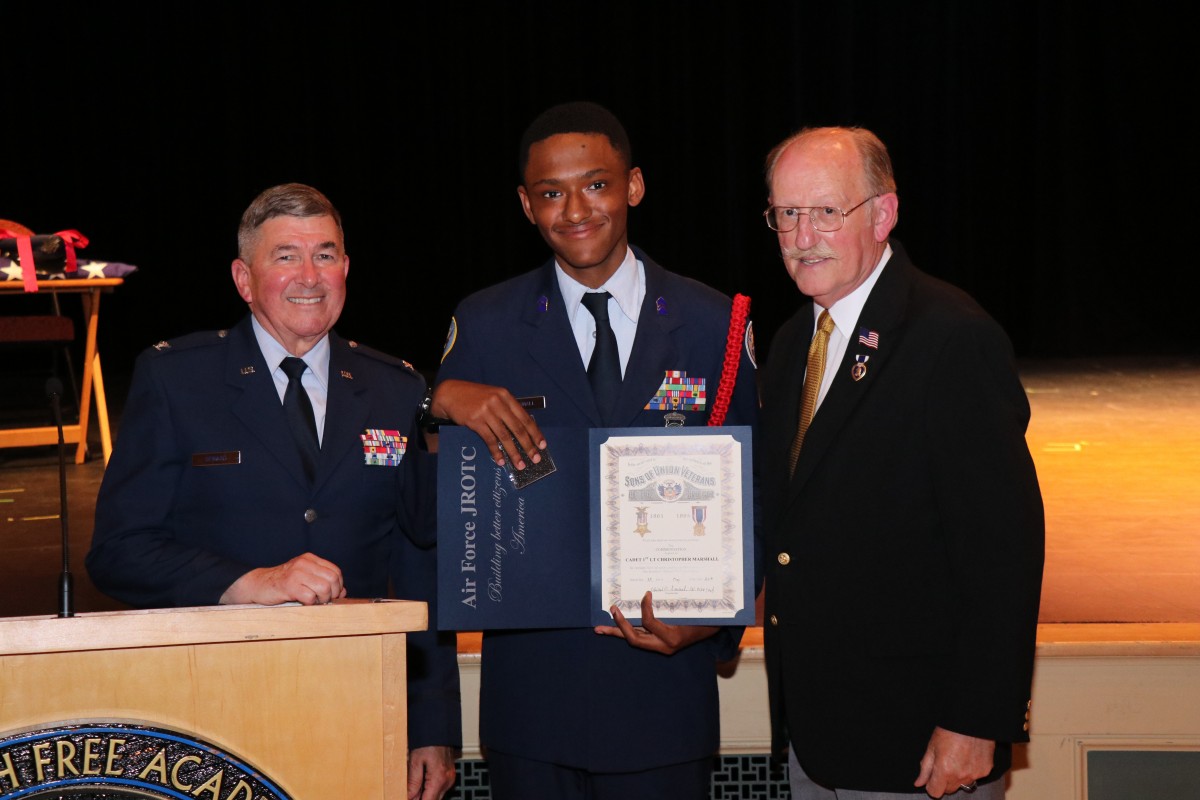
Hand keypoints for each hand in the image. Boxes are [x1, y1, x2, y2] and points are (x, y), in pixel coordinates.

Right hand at [219, 553, 346, 605]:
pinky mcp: (289, 585)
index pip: (335, 571)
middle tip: (322, 600)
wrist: (258, 585)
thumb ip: (323, 582)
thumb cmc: (283, 584)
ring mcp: (296, 573)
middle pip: (333, 579)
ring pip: (324, 588)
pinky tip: (302, 602)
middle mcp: (304, 563)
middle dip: (332, 594)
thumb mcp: (305, 579)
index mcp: (310, 559)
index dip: (338, 586)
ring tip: (313, 601)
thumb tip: (343, 592)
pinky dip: (309, 603)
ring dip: (321, 599)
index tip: (332, 595)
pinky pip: (310, 596)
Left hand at [407, 745, 456, 799]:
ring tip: (415, 787)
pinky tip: (422, 783)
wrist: (439, 730)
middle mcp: (447, 780)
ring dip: (426, 795)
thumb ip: (413, 782)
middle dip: (420, 799)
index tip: (409, 799)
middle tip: (410, 794)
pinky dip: (431, 789)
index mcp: (439, 778)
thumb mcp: (415, 761)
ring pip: (437, 796)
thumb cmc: (428, 741)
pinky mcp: (450, 775)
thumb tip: (409, 797)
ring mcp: (450, 778)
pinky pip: (440, 789)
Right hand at [431, 379, 546, 467]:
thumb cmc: (474, 396)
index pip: (525, 417)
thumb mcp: (493, 396)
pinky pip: (489, 440)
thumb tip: (521, 429)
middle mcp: (498, 403)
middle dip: (528, 445)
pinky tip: (501, 461)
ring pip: (505, 436)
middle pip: (517, 428)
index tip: (542, 445)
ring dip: (514, 453)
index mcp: (506, 396)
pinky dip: (496, 452)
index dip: (535, 432)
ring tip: (520, 464)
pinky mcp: (475, 421)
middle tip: (535, 458)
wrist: (450, 394)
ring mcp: (486, 412)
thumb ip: (506, 409)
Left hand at [594, 591, 718, 654]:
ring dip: (616, 632)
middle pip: (635, 639)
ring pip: (633, 640)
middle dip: (620, 624)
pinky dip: (626, 631)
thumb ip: (674, 603)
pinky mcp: (657, 644)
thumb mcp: (692, 609)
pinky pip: (638, 637)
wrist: (712, 630)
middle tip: (612, 609)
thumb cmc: (703, 617)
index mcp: (672, 638)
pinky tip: (613, 628)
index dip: (644, 607)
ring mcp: (659, 647)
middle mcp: (664, 646)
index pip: (650, 623)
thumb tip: (654, 590)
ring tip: (598, 629)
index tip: (646, 593)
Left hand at [913, 726, 994, 797]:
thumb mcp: (932, 747)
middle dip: (944, 781)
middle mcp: (960, 775)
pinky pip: (975, 777)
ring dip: (958, 776)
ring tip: (957, 758)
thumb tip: (919, 783)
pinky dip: (970, 771)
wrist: (971, 720)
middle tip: (944, 764)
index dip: (931, 785)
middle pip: (949, 790)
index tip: (932, 778)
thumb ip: (925, 768)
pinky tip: (969, 757)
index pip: (935, 792)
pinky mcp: (986, 770)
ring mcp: (975, 774)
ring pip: (962, 784)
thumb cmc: (949, 730)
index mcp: (944, 770)